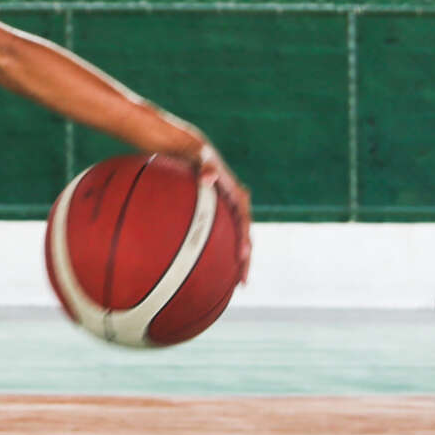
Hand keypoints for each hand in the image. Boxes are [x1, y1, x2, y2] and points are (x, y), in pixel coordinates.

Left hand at [194, 146, 252, 279]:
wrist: (190, 150)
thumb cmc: (195, 154)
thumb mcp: (201, 156)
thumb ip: (206, 166)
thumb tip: (208, 177)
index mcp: (236, 195)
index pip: (245, 221)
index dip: (245, 239)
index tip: (243, 256)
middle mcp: (236, 206)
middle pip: (244, 237)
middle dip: (245, 260)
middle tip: (243, 281)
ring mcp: (227, 212)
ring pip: (234, 240)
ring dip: (235, 260)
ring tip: (233, 283)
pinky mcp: (217, 215)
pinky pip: (219, 236)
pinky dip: (218, 251)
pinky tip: (207, 268)